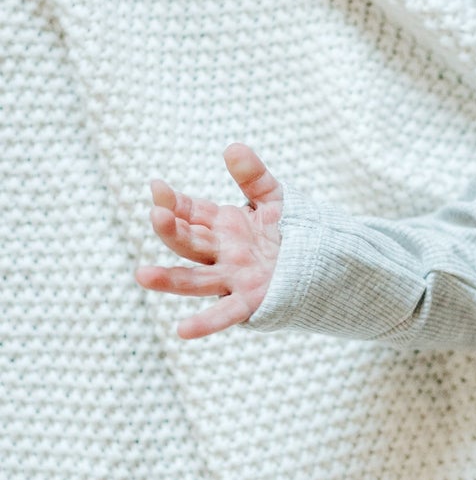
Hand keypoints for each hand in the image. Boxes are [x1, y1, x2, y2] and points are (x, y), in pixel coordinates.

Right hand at [135, 144, 283, 338]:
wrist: (328, 262)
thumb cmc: (297, 230)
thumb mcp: (276, 199)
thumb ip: (255, 177)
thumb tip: (233, 147)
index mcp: (222, 227)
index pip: (188, 213)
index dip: (172, 201)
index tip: (158, 187)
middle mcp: (221, 254)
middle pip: (187, 243)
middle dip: (169, 229)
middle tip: (155, 214)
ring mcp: (233, 279)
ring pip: (194, 280)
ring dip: (169, 280)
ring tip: (142, 275)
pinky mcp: (251, 302)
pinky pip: (225, 313)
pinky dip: (205, 322)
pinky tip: (182, 331)